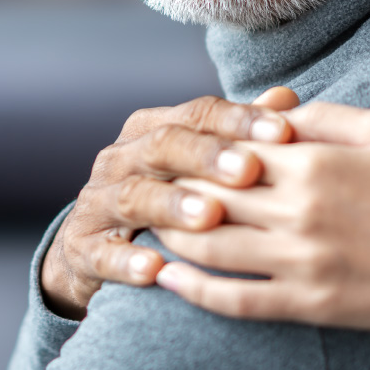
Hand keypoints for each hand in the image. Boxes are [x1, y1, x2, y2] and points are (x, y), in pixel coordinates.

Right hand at [41, 88, 297, 319]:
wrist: (94, 249)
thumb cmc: (167, 197)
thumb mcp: (199, 164)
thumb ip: (241, 134)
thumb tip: (286, 98)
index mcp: (153, 129)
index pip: (199, 114)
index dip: (240, 120)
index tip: (283, 131)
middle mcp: (121, 158)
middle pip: (164, 146)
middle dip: (208, 156)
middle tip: (249, 170)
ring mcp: (97, 202)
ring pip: (133, 196)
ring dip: (172, 205)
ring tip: (209, 216)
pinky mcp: (83, 248)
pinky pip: (102, 253)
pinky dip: (127, 261)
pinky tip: (154, 270)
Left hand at [154, 103, 369, 331]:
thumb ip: (325, 116)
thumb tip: (275, 110)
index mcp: (314, 161)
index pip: (227, 151)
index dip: (194, 150)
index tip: (176, 148)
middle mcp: (298, 210)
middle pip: (206, 198)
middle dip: (171, 191)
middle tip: (151, 186)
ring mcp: (302, 262)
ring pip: (208, 250)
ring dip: (170, 238)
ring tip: (149, 227)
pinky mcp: (311, 303)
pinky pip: (236, 302)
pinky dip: (193, 293)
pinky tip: (168, 282)